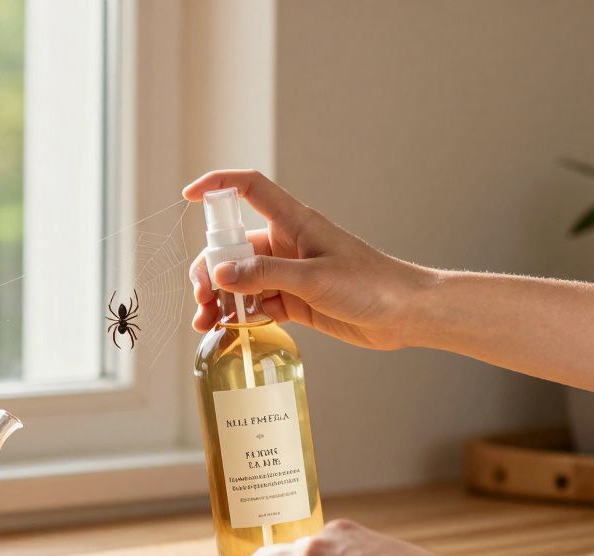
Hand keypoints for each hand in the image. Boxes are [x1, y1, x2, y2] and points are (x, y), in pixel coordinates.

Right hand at [184, 170, 436, 349]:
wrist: (406, 314)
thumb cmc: (371, 285)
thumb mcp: (314, 279)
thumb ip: (265, 275)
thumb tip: (221, 274)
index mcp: (293, 223)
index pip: (248, 188)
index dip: (217, 185)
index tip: (188, 196)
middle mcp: (286, 244)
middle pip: (232, 247)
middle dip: (211, 270)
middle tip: (203, 299)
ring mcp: (289, 273)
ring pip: (240, 280)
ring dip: (220, 299)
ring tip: (206, 323)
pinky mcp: (295, 301)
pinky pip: (256, 305)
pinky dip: (239, 317)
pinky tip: (228, 332)